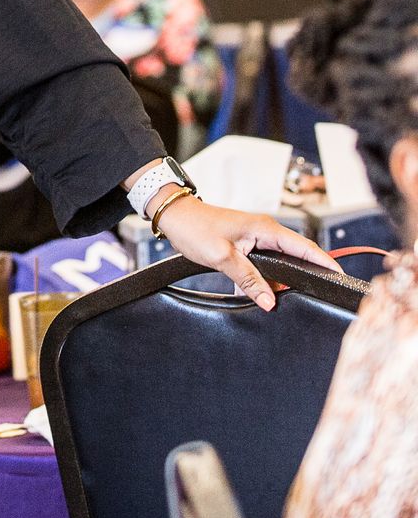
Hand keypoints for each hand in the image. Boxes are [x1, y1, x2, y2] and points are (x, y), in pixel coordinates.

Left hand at [156, 193, 341, 309]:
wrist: (174, 217)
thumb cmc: (195, 228)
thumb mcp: (223, 257)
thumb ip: (249, 279)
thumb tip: (270, 301)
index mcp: (266, 229)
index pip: (306, 247)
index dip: (326, 262)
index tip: (342, 278)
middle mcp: (265, 232)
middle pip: (295, 258)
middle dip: (302, 277)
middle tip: (312, 297)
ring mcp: (256, 238)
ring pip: (278, 265)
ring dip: (276, 282)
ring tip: (277, 299)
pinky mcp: (246, 245)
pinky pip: (263, 265)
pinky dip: (261, 280)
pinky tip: (256, 294)